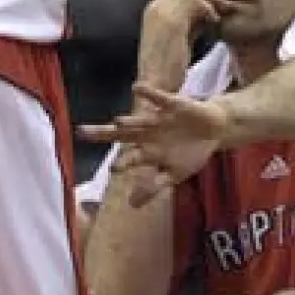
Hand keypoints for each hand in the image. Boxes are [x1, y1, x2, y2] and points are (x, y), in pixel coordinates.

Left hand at [79, 83, 227, 202]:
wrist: (213, 130)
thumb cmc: (190, 153)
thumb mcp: (174, 174)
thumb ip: (154, 188)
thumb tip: (132, 205)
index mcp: (147, 151)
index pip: (129, 158)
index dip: (122, 164)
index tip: (113, 170)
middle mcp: (147, 134)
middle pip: (122, 134)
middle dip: (102, 133)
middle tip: (81, 132)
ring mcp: (159, 119)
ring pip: (141, 119)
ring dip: (130, 120)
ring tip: (117, 121)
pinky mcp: (173, 105)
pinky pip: (160, 98)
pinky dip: (150, 94)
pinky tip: (137, 89)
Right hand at [137, 0, 232, 91]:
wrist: (157, 90)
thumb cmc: (168, 72)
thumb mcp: (178, 41)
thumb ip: (187, 24)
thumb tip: (205, 13)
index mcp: (152, 13)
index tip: (213, 3)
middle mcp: (153, 10)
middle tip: (223, 4)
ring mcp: (160, 14)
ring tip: (221, 12)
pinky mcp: (172, 24)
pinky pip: (195, 3)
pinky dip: (208, 9)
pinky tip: (215, 22)